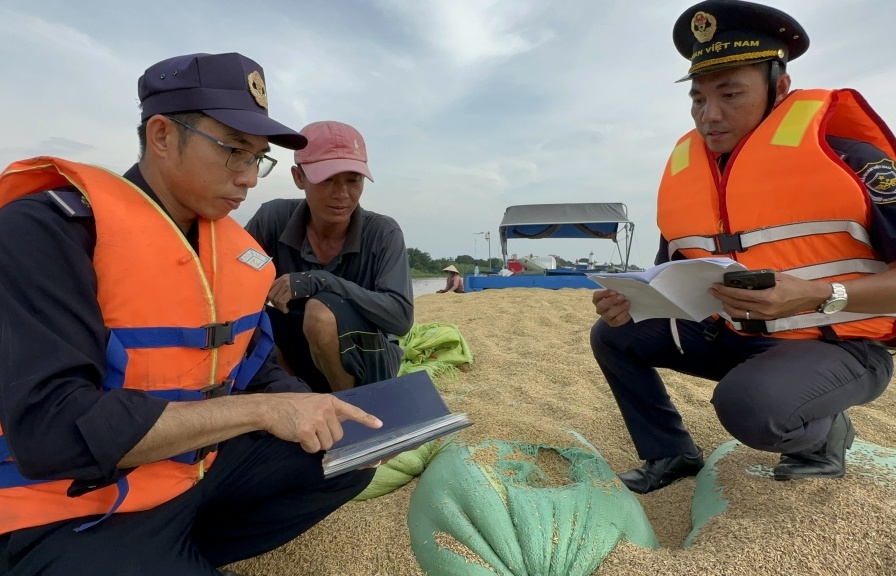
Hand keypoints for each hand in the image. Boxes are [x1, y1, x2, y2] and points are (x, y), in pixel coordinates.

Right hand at [261, 393, 381, 452]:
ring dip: (316, 443)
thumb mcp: (314, 402)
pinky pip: (314, 449)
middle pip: (338, 435)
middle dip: (326, 437)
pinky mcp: (306, 431)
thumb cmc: (291, 406)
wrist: (270, 408)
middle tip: (312, 429)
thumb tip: (339, 425)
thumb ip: (328, 411)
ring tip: (304, 431)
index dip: (366, 419)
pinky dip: (306, 447)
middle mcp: (326, 410)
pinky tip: (298, 437)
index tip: (379, 425)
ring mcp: (316, 420)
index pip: (352, 410)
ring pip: (327, 444)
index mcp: (329, 401)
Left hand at [266, 272, 326, 312]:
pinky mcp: (290, 291)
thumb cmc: (306, 284)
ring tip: (284, 309)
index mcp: (283, 278)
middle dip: (273, 303)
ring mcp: (286, 285)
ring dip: (278, 307)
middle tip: (279, 307)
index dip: (267, 296)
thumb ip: (285, 286)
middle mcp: (283, 280)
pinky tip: (286, 310)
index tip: (268, 302)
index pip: (269, 287)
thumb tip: (277, 296)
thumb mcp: (293, 282)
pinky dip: (283, 308)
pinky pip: (281, 302)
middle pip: (270, 294)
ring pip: (275, 299)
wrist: (316, 282)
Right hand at [593, 288, 631, 326]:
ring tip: (627, 303)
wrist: (621, 310)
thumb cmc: (617, 299)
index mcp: (597, 300)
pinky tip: (628, 309)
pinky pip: (617, 320)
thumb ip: (615, 292)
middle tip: (622, 296)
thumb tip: (621, 291)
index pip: (596, 295)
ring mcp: (605, 317)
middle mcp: (599, 309)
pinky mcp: (612, 323)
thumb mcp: (615, 294)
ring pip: (610, 314)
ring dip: (620, 307)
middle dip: (612, 300)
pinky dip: (624, 314)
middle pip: (602, 306)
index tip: (614, 292)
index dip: (604, 293)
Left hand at [709, 272, 828, 320]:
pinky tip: (731, 305)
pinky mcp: (767, 319)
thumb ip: (759, 278)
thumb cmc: (795, 285)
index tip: (715, 286)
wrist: (810, 298)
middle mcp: (764, 310)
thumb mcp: (777, 277)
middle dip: (722, 298)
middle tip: (712, 291)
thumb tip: (741, 277)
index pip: (740, 295)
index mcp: (767, 298)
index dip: (725, 291)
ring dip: (727, 306)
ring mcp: (765, 317)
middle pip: (736, 305)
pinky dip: (736, 311)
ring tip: (719, 298)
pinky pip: (747, 317)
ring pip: (739, 314)